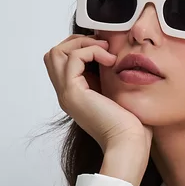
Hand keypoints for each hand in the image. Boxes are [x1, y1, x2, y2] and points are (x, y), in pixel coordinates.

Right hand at [43, 33, 152, 158]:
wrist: (129, 143)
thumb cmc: (130, 126)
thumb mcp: (116, 93)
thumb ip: (107, 76)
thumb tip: (112, 54)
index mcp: (75, 96)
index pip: (63, 62)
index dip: (81, 48)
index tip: (105, 49)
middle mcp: (66, 95)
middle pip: (54, 54)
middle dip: (77, 42)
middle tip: (103, 46)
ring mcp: (67, 94)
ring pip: (57, 53)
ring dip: (83, 44)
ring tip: (106, 51)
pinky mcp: (73, 93)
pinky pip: (73, 58)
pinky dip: (92, 51)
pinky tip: (110, 60)